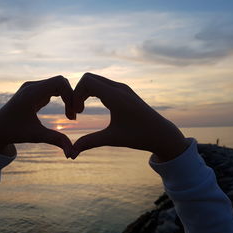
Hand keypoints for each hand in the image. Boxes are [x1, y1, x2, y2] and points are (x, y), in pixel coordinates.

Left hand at [0, 75, 74, 156]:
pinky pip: (53, 89)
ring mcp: (32, 87)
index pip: (60, 83)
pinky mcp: (33, 92)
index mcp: (31, 93)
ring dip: (67, 99)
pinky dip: (62, 99)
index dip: (71, 95)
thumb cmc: (14, 133)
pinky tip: (65, 114)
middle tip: (73, 117)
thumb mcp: (36, 136)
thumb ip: (56, 140)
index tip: (74, 114)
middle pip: (61, 82)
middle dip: (71, 98)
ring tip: (70, 117)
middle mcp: (32, 86)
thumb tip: (72, 153)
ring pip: (58, 85)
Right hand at [71, 73, 188, 161]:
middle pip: (88, 78)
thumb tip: (71, 154)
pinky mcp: (124, 92)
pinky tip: (92, 108)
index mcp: (116, 96)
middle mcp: (119, 87)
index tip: (77, 113)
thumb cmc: (139, 136)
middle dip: (77, 93)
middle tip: (77, 112)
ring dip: (85, 93)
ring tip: (81, 111)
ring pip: (95, 81)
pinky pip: (102, 85)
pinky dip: (92, 93)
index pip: (87, 81)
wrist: (161, 134)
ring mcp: (122, 88)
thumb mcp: (112, 139)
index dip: (75, 94)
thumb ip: (89, 143)